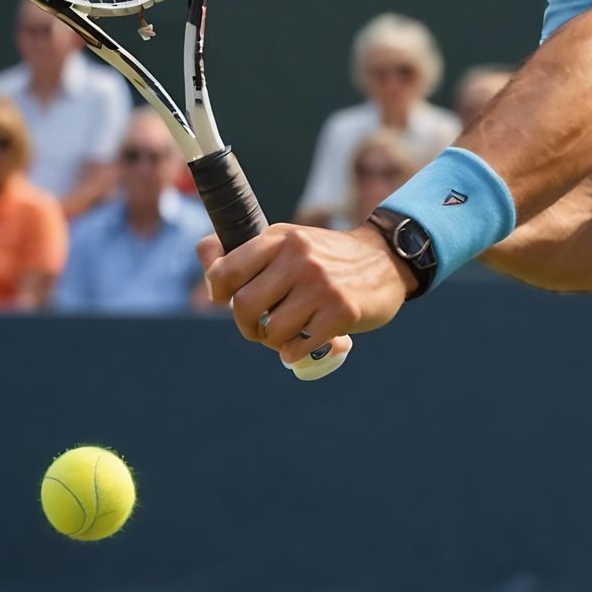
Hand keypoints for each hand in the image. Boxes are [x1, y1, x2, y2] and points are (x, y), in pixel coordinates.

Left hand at [199, 223, 417, 366]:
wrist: (386, 261)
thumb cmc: (328, 257)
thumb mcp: (289, 241)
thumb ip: (245, 250)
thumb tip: (204, 251)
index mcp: (280, 238)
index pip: (226, 270)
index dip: (220, 292)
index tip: (229, 299)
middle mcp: (299, 258)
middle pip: (244, 307)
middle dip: (248, 326)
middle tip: (261, 327)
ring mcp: (321, 285)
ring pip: (272, 331)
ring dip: (276, 341)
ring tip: (292, 332)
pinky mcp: (341, 312)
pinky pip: (298, 348)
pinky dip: (296, 353)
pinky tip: (309, 341)